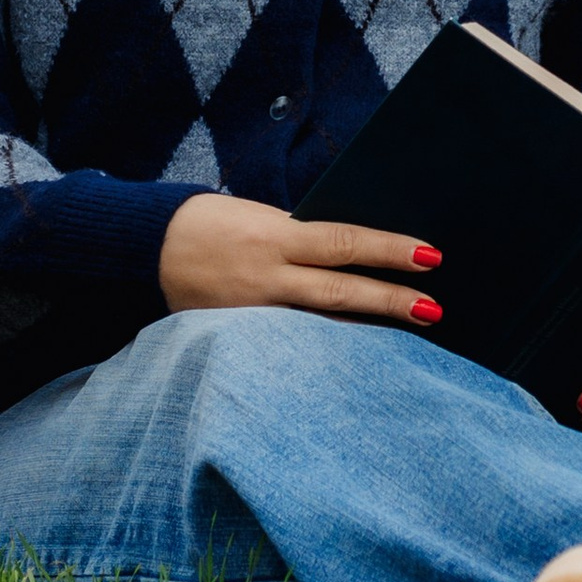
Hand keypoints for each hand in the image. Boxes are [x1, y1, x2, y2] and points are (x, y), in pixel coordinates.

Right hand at [160, 194, 444, 326]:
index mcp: (273, 237)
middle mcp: (267, 277)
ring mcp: (254, 314)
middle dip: (389, 301)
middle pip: (340, 291)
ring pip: (320, 327)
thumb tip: (348, 255)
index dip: (388, 249)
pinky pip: (292, 345)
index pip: (342, 242)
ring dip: (366, 332)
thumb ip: (300, 239)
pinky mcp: (240, 339)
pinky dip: (325, 351)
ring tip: (407, 335)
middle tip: (434, 309)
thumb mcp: (260, 219)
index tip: (430, 255)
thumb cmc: (212, 222)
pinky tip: (354, 362)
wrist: (147, 247)